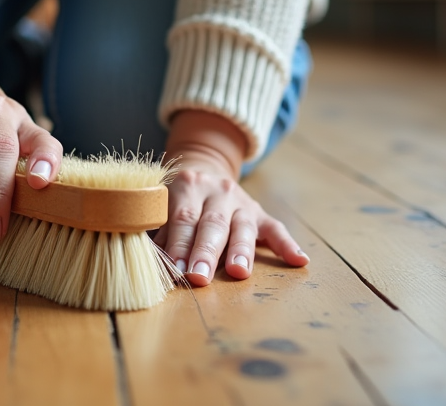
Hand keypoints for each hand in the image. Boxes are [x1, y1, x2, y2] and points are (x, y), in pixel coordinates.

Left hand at [154, 110, 309, 285]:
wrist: (204, 169)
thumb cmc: (176, 199)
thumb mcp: (161, 206)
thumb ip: (156, 232)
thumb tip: (146, 262)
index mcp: (188, 185)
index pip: (183, 218)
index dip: (179, 244)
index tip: (175, 269)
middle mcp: (217, 191)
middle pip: (211, 223)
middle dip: (205, 252)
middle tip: (199, 276)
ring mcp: (241, 202)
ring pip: (241, 226)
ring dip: (239, 250)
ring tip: (238, 272)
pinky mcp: (260, 213)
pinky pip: (276, 228)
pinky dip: (287, 244)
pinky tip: (299, 260)